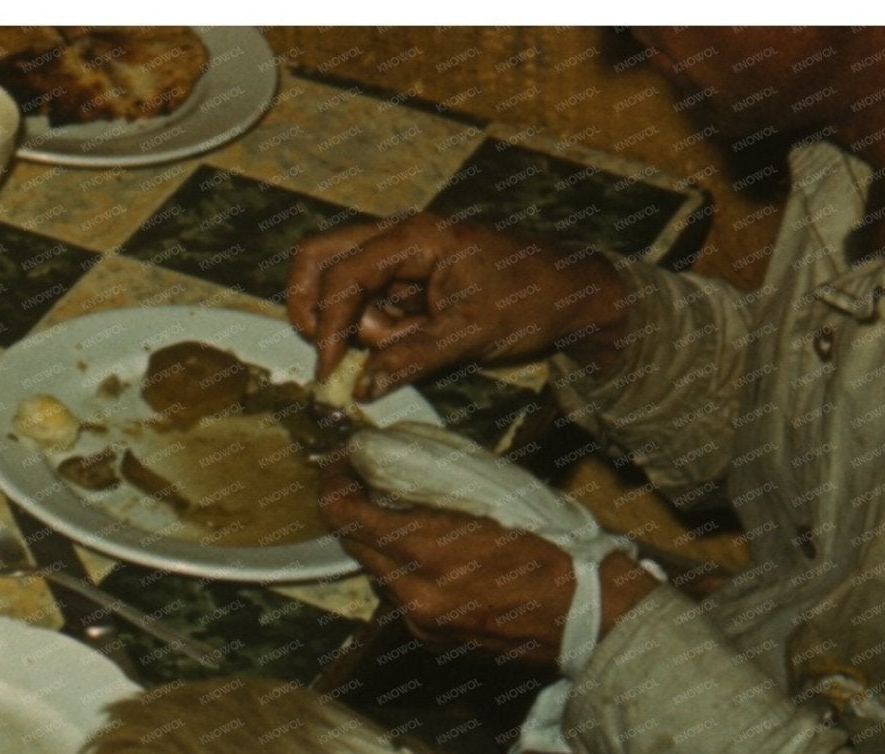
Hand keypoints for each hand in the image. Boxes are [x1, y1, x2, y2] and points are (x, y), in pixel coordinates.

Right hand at [287, 214, 632, 400]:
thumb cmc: (531, 298)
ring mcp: (401, 259)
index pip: (344, 274)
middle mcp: (399, 238)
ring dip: (361, 326)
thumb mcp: (471, 333)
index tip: (328, 370)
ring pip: (342, 287)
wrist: (572, 296)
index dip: (327, 324)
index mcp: (414, 236)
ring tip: (410, 342)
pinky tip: (416, 339)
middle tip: (324, 350)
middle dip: (312, 307)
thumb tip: (361, 387)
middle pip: (320, 257)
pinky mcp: (408, 282)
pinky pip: (371, 306)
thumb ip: (412, 357)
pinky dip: (379, 331)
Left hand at [319, 459, 657, 662]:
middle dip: (352, 508)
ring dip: (378, 540)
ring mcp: (421, 621)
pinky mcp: (432, 637)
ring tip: (395, 510)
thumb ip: (440, 486)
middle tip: (361, 479)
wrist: (592, 616)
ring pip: (375, 572)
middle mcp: (415, 594)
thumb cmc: (558, 551)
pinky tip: (424, 550)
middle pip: (354, 545)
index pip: (348, 517)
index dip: (335, 484)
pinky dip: (401, 568)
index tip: (341, 462)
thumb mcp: (498, 498)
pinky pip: (398, 595)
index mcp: (429, 554)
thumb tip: (397, 465)